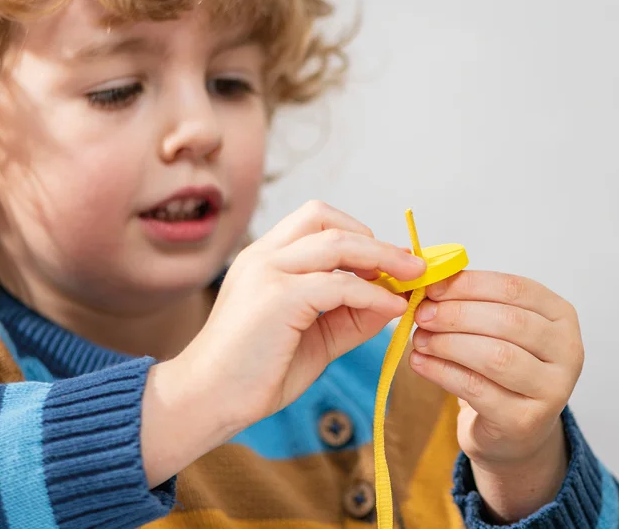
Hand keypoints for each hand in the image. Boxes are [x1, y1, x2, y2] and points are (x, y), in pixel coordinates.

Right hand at [176, 200, 425, 439]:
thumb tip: (395, 300)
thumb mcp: (314, 339)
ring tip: (412, 278)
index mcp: (265, 258)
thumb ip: (350, 317)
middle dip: (376, 239)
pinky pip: (339, 285)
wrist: (205, 401)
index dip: (358, 235)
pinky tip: (392, 308)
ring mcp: (268, 272)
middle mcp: (263, 256)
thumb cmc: (253, 373)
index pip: (316, 220)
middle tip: (412, 264)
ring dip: (383, 258)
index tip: (391, 262)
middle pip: (326, 218)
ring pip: (337, 243)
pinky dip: (373, 294)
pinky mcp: (277, 298)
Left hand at [409, 271, 583, 519]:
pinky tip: (420, 362)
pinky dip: (441, 372)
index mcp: (561, 316)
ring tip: (419, 339)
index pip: (515, 289)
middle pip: (507, 321)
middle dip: (456, 314)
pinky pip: (476, 388)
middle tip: (421, 314)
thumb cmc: (502, 365)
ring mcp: (552, 389)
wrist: (514, 429)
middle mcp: (568, 351)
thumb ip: (472, 301)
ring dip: (448, 344)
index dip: (470, 284)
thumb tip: (429, 282)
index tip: (432, 286)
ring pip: (495, 356)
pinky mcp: (525, 421)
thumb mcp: (496, 327)